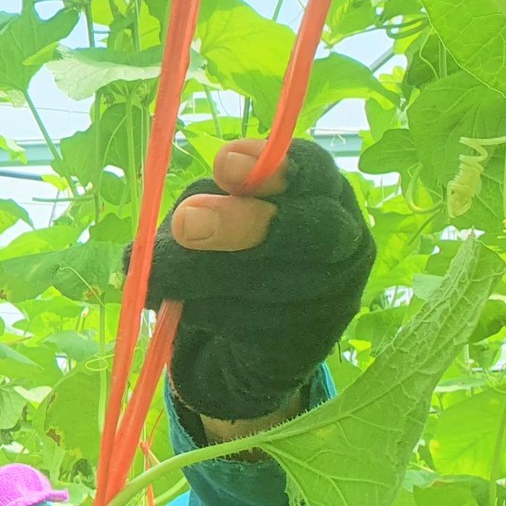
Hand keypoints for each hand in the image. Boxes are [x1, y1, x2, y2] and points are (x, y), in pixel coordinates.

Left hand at [124, 137, 374, 422]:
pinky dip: (207, 313)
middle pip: (306, 228)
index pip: (312, 169)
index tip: (224, 163)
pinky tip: (187, 309)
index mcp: (323, 192)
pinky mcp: (309, 342)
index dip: (270, 166)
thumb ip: (205, 207)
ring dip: (203, 277)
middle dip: (240, 223)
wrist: (246, 341)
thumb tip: (182, 224)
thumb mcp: (215, 218)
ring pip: (268, 281)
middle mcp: (343, 240)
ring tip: (162, 278)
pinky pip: (252, 324)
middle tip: (186, 223)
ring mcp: (333, 295)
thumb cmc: (231, 256)